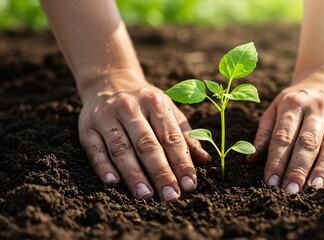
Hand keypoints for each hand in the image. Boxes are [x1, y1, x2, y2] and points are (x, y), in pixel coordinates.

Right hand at [77, 72, 210, 200]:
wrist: (108, 80)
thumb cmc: (145, 102)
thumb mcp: (168, 110)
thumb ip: (185, 135)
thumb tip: (205, 160)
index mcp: (155, 103)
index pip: (171, 137)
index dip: (181, 162)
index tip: (189, 185)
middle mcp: (130, 108)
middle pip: (147, 144)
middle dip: (160, 172)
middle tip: (170, 195)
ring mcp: (106, 117)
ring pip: (121, 148)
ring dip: (134, 174)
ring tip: (146, 195)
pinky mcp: (86, 127)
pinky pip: (95, 149)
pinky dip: (103, 166)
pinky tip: (113, 182)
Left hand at [246, 72, 323, 193]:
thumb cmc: (296, 102)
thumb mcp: (275, 109)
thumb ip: (265, 134)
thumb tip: (250, 160)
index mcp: (293, 104)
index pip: (283, 136)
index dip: (277, 160)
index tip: (271, 182)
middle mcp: (318, 108)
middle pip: (308, 142)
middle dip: (299, 168)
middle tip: (291, 190)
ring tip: (315, 187)